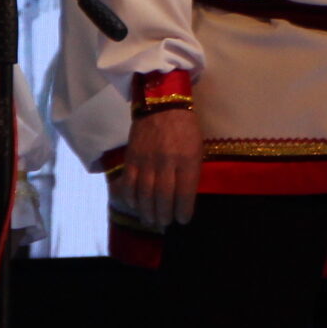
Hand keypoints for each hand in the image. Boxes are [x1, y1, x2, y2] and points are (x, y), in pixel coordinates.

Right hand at [120, 107, 203, 229]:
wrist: (162, 105)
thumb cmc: (185, 128)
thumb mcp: (197, 147)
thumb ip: (191, 172)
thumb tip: (184, 197)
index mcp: (187, 158)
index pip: (185, 192)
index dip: (183, 210)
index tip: (183, 220)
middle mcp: (167, 161)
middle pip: (164, 197)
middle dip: (165, 215)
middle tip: (165, 223)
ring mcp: (147, 160)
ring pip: (145, 194)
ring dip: (148, 211)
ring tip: (151, 220)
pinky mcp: (132, 158)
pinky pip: (129, 184)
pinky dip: (132, 198)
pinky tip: (136, 205)